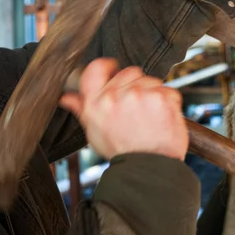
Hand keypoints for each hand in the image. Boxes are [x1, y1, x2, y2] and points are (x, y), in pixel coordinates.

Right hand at [60, 59, 187, 160]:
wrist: (148, 167)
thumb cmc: (122, 151)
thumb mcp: (95, 132)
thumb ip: (82, 109)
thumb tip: (67, 97)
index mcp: (96, 103)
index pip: (96, 68)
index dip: (107, 66)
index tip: (113, 69)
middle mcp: (116, 96)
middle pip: (129, 72)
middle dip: (135, 85)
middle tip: (137, 107)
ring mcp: (140, 94)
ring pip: (150, 80)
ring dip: (152, 93)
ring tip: (149, 116)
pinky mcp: (162, 96)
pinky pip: (167, 89)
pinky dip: (168, 101)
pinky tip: (161, 117)